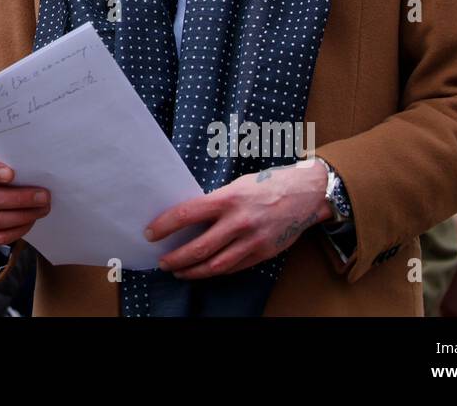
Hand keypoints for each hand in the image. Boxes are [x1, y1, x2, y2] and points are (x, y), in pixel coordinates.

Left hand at [146, 161, 331, 278]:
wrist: (305, 193)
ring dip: (193, 271)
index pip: (187, 214)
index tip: (150, 233)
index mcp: (228, 198)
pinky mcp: (263, 253)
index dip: (165, 226)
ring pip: (216, 264)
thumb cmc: (266, 185)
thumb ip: (214, 202)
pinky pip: (234, 267)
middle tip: (162, 261)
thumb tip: (187, 218)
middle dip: (176, 258)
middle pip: (199, 248)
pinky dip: (215, 271)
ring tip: (179, 271)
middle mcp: (239, 221)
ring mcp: (252, 240)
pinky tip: (204, 270)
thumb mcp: (236, 186)